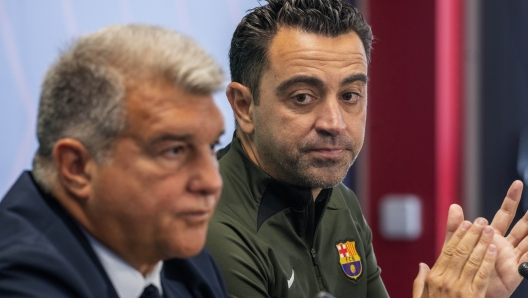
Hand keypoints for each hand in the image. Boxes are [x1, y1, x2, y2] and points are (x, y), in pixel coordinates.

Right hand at [413, 218, 496, 297]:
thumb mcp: (421, 297)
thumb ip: (421, 281)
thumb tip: (422, 265)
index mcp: (434, 278)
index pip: (447, 250)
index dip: (458, 235)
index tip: (466, 223)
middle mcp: (446, 281)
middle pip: (461, 252)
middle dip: (472, 235)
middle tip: (481, 222)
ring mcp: (459, 289)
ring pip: (473, 260)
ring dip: (482, 244)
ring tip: (490, 231)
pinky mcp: (473, 297)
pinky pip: (482, 275)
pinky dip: (488, 261)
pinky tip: (493, 251)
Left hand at [444, 181, 527, 297]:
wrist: (461, 290)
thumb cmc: (460, 269)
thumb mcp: (455, 245)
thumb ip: (455, 227)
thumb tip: (454, 206)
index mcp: (492, 235)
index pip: (504, 213)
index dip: (511, 200)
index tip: (518, 184)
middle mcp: (505, 243)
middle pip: (521, 224)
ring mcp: (512, 256)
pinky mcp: (516, 271)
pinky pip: (527, 258)